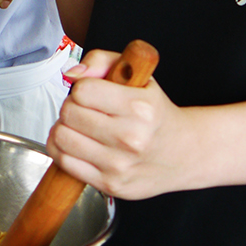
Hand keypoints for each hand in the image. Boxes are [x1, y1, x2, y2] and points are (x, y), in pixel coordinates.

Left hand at [48, 46, 192, 200]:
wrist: (184, 154)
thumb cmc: (155, 114)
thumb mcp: (139, 75)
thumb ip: (101, 60)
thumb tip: (71, 75)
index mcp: (139, 107)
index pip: (82, 90)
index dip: (81, 88)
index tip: (91, 92)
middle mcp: (130, 138)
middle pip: (69, 113)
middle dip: (71, 107)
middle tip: (85, 110)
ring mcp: (120, 165)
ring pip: (61, 138)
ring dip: (64, 128)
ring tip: (80, 127)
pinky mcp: (111, 185)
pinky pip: (65, 162)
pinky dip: (62, 150)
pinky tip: (78, 144)